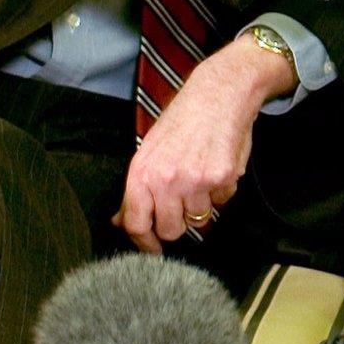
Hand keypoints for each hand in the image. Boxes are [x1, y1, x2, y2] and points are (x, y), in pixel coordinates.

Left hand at [111, 39, 288, 252]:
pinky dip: (221, 191)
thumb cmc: (183, 119)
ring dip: (201, 206)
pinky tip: (217, 167)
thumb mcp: (149, 150)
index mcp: (142, 173)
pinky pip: (222, 201)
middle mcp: (166, 180)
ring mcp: (196, 181)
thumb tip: (120, 221)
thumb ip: (136, 189)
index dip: (144, 242)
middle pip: (170, 230)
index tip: (153, 249)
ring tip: (201, 178)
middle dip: (177, 224)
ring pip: (199, 219)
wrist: (219, 94)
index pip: (135, 224)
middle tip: (182, 207)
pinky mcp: (223, 178)